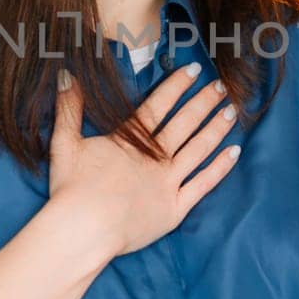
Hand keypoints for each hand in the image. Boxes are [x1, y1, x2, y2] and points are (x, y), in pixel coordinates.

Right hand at [48, 62, 240, 258]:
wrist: (83, 229)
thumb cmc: (71, 189)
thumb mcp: (64, 143)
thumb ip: (69, 108)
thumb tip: (67, 74)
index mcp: (130, 139)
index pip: (159, 105)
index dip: (178, 85)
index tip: (194, 69)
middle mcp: (155, 156)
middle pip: (185, 122)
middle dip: (204, 102)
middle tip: (221, 86)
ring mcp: (168, 182)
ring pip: (199, 148)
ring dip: (216, 128)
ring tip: (231, 111)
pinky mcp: (175, 208)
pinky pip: (203, 184)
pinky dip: (220, 167)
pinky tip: (234, 151)